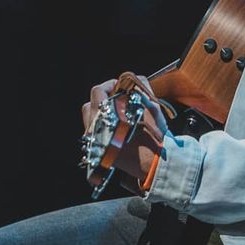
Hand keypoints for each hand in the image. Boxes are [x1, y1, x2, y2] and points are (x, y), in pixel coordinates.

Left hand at [82, 74, 169, 188]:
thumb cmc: (154, 138)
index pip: (98, 92)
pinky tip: (119, 126)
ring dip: (102, 111)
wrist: (155, 165)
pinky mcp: (99, 151)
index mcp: (106, 118)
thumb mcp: (152, 108)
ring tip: (119, 112)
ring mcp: (95, 141)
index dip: (110, 84)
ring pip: (91, 119)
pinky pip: (96, 131)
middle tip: (119, 97)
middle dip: (104, 98)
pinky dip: (105, 124)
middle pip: (90, 105)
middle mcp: (95, 130)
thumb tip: (136, 80)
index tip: (121, 85)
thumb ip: (142, 87)